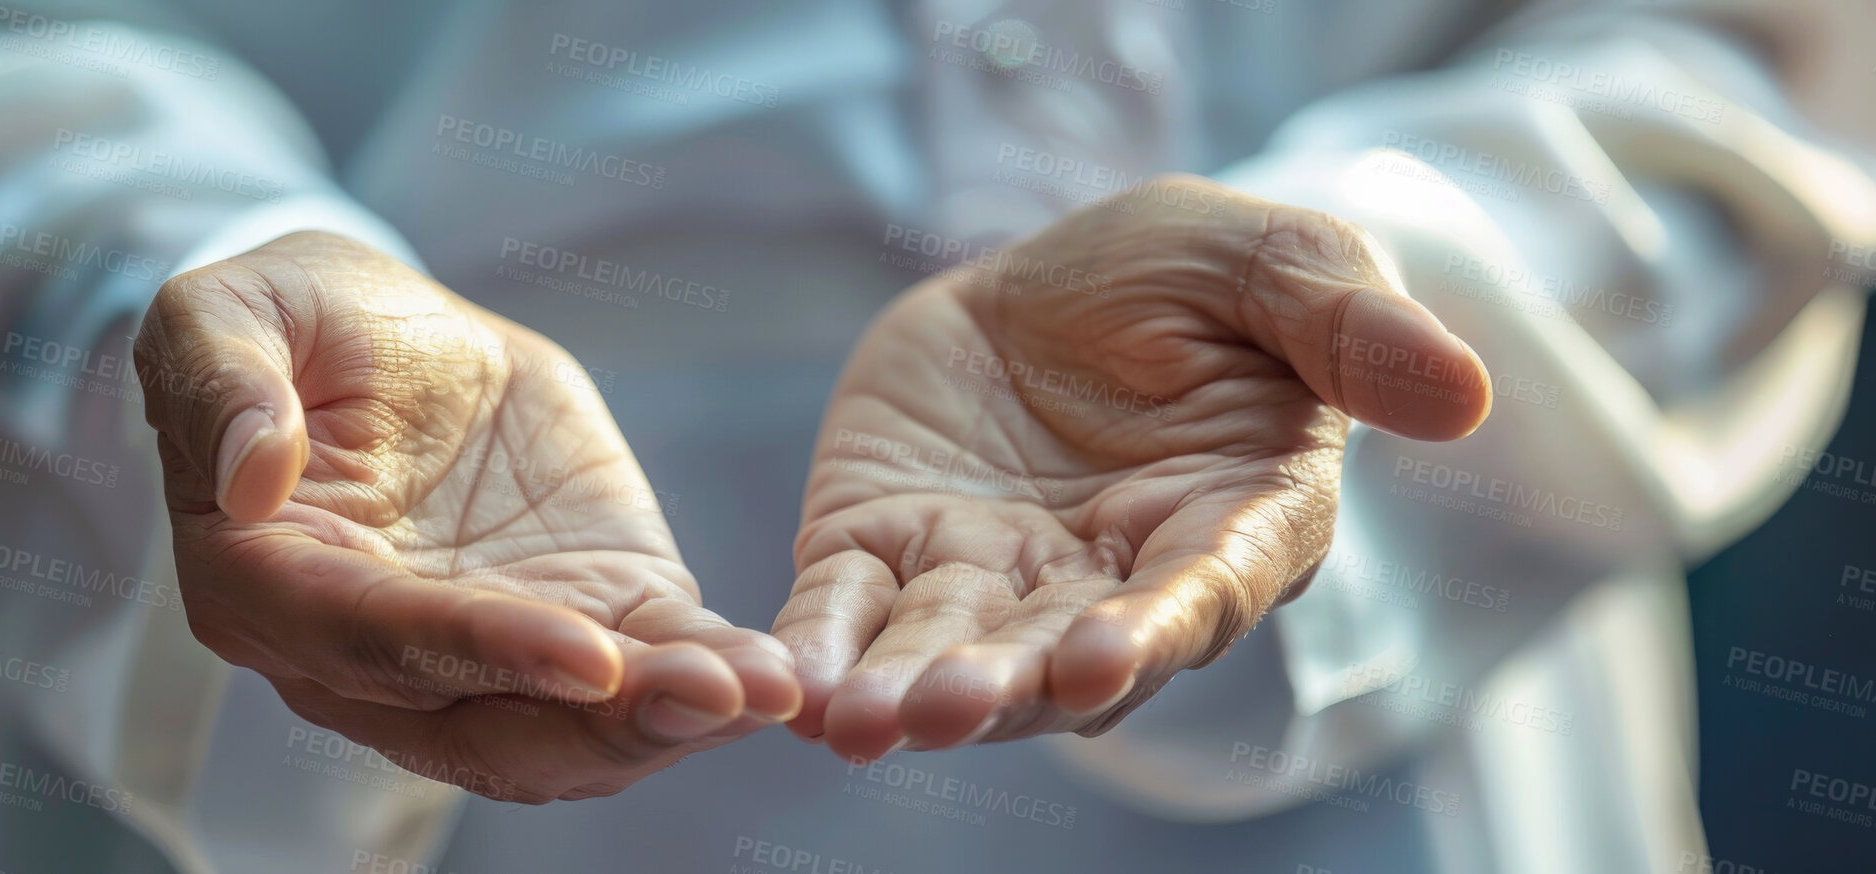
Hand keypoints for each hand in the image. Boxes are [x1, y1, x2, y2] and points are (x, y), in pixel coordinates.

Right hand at [134, 232, 798, 801]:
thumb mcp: (230, 309)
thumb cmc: (293, 324)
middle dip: (605, 724)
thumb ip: (221, 379)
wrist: (385, 338)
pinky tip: (781, 676)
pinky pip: (646, 670)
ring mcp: (482, 658)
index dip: (479, 650)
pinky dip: (711, 681)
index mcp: (267, 587)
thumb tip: (251, 470)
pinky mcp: (579, 624)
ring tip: (764, 691)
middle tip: (715, 694)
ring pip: (571, 731)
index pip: (374, 640)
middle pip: (485, 722)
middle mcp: (368, 662)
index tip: (586, 653)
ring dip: (669, 724)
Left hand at [772, 176, 1490, 760]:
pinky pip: (848, 613)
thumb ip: (1350, 324)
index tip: (1109, 654)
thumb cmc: (1187, 279)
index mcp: (1226, 525)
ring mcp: (990, 579)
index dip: (1155, 628)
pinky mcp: (886, 553)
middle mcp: (1108, 582)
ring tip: (857, 720)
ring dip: (906, 692)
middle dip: (1006, 686)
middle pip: (1061, 655)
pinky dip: (816, 651)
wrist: (1049, 275)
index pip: (1199, 593)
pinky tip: (784, 687)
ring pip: (949, 652)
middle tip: (946, 708)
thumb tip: (1466, 394)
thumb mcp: (1271, 261)